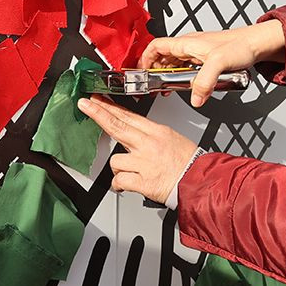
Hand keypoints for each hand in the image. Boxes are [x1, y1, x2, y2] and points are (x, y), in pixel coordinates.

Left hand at [78, 95, 199, 204]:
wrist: (200, 182)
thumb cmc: (189, 162)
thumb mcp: (171, 138)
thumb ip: (150, 135)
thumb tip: (132, 133)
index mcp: (157, 132)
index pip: (128, 115)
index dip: (109, 107)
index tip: (96, 100)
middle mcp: (149, 144)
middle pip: (117, 125)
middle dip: (98, 113)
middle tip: (85, 105)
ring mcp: (144, 162)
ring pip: (115, 160)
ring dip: (118, 168)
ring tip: (130, 172)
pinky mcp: (143, 181)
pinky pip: (119, 180)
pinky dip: (119, 185)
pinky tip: (125, 185)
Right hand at [139, 21, 285, 107]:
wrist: (258, 43)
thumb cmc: (241, 45)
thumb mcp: (219, 63)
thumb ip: (204, 81)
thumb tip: (194, 98)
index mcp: (187, 43)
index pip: (156, 46)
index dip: (145, 59)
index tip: (141, 73)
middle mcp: (190, 46)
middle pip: (163, 57)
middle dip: (155, 71)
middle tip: (153, 86)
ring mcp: (198, 52)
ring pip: (175, 63)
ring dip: (169, 75)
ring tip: (167, 88)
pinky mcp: (207, 59)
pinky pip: (188, 68)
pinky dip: (182, 77)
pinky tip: (189, 86)